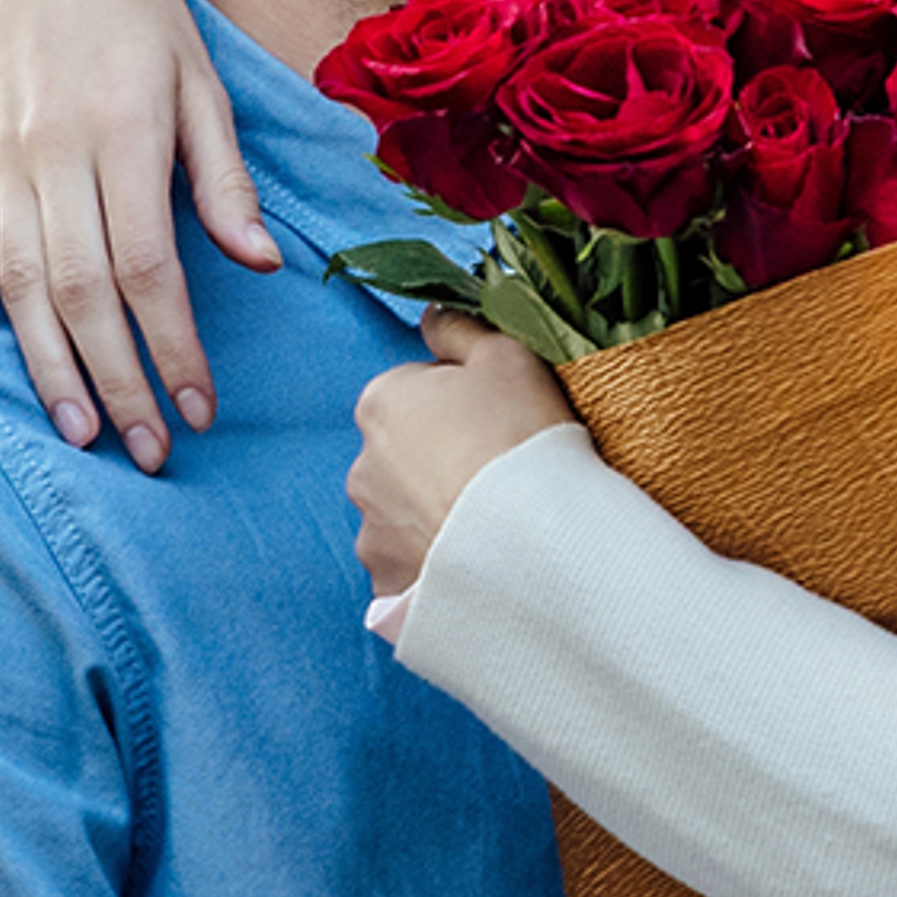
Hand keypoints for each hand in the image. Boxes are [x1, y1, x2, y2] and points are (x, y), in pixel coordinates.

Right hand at [0, 0, 280, 473]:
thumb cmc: (144, 19)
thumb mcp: (202, 83)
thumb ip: (224, 178)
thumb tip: (262, 263)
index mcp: (127, 135)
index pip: (150, 267)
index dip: (174, 345)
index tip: (200, 407)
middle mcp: (58, 153)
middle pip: (86, 291)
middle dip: (119, 380)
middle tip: (147, 449)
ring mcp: (3, 157)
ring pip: (23, 279)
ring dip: (49, 363)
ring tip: (80, 429)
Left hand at [348, 310, 579, 593]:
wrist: (534, 541)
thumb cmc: (521, 437)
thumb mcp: (506, 355)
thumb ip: (460, 328)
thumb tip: (431, 313)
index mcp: (382, 402)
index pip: (418, 393)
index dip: (465, 405)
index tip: (500, 424)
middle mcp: (362, 466)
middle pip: (406, 455)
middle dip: (441, 461)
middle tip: (499, 474)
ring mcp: (371, 529)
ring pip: (404, 514)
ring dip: (435, 515)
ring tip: (492, 524)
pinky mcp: (387, 582)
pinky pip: (409, 566)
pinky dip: (435, 563)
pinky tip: (476, 560)